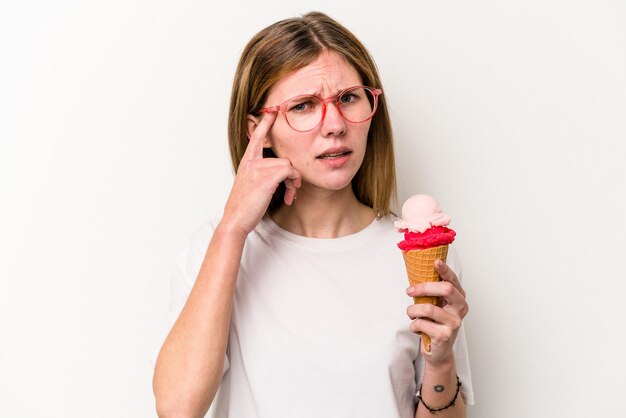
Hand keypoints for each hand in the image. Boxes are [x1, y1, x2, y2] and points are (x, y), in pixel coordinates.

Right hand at [221, 112, 300, 237]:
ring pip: (288, 166)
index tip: (271, 111)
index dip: (265, 124)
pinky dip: (293, 184)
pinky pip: (289, 172)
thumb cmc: (244, 207)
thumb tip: (284, 174)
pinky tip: (289, 197)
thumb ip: (262, 175)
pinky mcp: (265, 177)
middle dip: (292, 174)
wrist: (235, 220)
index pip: (256, 138)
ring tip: (290, 196)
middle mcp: (251, 162)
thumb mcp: (252, 186)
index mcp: (247, 162)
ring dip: (293, 182)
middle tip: (293, 189)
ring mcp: (257, 168)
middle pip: (283, 158)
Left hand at [406, 259, 468, 365]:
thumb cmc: (435, 324)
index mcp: (458, 298)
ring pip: (428, 308)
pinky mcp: (445, 336)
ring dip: (413, 310)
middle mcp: (460, 309)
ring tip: (411, 314)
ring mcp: (454, 323)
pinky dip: (413, 325)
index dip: (445, 270)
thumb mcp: (435, 305)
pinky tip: (417, 328)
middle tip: (409, 291)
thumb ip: (431, 292)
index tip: (436, 261)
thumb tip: (416, 272)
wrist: (438, 351)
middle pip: (445, 289)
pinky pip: (421, 323)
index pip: (453, 280)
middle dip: (423, 287)